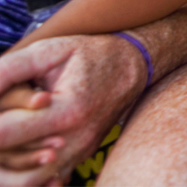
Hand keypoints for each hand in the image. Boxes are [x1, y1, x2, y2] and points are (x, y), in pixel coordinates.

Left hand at [0, 35, 147, 185]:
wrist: (135, 66)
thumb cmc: (91, 55)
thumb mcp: (51, 51)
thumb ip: (10, 70)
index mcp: (68, 111)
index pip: (5, 133)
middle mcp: (75, 140)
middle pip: (9, 160)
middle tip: (0, 117)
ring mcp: (77, 153)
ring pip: (25, 181)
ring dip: (4, 166)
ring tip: (2, 139)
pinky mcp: (77, 159)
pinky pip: (42, 180)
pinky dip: (22, 173)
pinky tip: (13, 157)